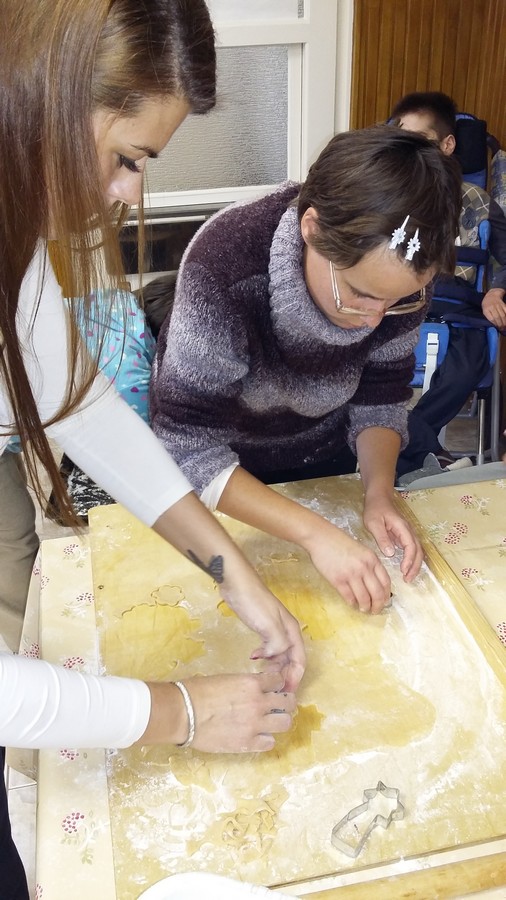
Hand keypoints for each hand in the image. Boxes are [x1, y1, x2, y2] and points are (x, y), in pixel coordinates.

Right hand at [161, 672, 296, 752]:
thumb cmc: (197, 692)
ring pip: (285, 723)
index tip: (272, 688)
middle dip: (284, 702)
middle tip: (276, 705)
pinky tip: (255, 735)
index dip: (276, 684)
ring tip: (268, 721)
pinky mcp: (247, 743)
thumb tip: (253, 689)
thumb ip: (245, 685)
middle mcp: (259, 703)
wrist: (182, 713)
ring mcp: (255, 725)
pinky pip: (270, 743)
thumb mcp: (226, 679)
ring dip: (279, 721)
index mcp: (252, 683)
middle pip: (289, 702)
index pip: (279, 680)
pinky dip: (265, 739)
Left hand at [219, 573, 304, 692]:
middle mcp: (287, 631)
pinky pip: (269, 648)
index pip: (300, 660)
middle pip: (291, 659)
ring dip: (274, 668)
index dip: (295, 677)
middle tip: (274, 689)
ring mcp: (274, 629)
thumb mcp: (269, 624)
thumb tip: (275, 659)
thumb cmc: (254, 602)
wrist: (237, 583)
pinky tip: (254, 658)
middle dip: (285, 675)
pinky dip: (265, 657)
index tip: (287, 692)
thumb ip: (278, 644)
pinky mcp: (262, 627)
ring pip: (280, 655)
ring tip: (265, 678)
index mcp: (292, 631)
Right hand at [302, 517, 390, 613]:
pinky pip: (349, 597)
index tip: (384, 601)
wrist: (321, 538)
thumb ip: (369, 564)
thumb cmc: (340, 542)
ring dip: (365, 607)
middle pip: (377, 593)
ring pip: (364, 598)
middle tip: (375, 610)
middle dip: (378, 606)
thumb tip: (374, 583)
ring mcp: (351, 575)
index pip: (385, 582)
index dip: (386, 595)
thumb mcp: (361, 550)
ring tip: (364, 609)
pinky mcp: (338, 580)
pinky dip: (352, 603)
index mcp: (372, 559)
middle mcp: (364, 568)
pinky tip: (352, 603)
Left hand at [363, 494, 422, 581]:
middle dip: (415, 566)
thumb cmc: (375, 509)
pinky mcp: (404, 536)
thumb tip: (391, 554)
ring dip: (415, 565)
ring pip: (417, 551)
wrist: (379, 498)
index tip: (403, 571)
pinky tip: (406, 569)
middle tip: (408, 580)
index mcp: (402, 527)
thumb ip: (382, 537)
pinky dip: (411, 560)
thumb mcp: (373, 522)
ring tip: (408, 578)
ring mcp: (407, 534)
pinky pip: (411, 550)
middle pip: (418, 551)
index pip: (411, 546)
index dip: (409, 560)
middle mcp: (409, 531)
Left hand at [482, 289, 505, 329]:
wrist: (491, 295)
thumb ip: (488, 316)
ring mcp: (498, 305)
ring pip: (502, 315)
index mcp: (486, 310)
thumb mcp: (484, 310)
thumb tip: (494, 324)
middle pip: (497, 317)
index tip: (497, 327)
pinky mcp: (503, 304)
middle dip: (500, 324)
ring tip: (505, 326)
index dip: (495, 324)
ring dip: (504, 321)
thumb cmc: (487, 305)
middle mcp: (492, 307)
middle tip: (502, 328)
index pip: (491, 318)